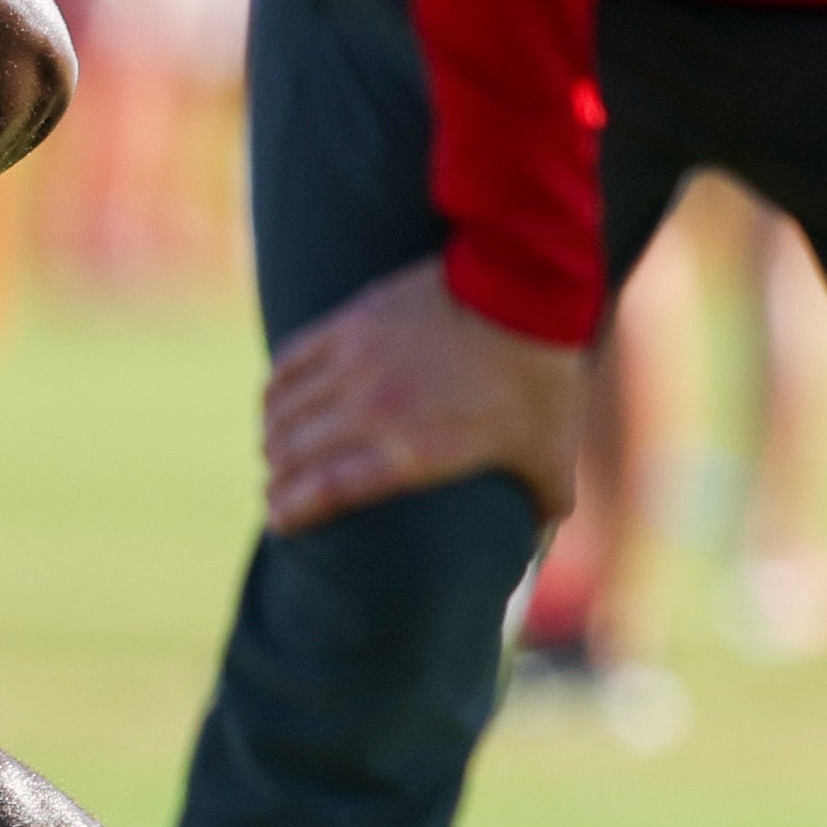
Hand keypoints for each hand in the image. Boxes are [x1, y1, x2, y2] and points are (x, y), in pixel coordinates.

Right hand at [262, 257, 583, 534]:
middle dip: (276, 480)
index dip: (291, 511)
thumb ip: (548, 501)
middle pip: (292, 455)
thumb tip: (546, 534)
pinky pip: (289, 362)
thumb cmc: (542, 379)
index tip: (279, 523)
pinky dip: (275, 389)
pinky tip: (274, 401)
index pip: (325, 492)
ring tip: (275, 452)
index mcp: (413, 453)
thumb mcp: (554, 452)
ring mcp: (355, 366)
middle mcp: (371, 414)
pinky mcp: (351, 325)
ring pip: (284, 412)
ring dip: (272, 437)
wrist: (529, 291)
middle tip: (277, 490)